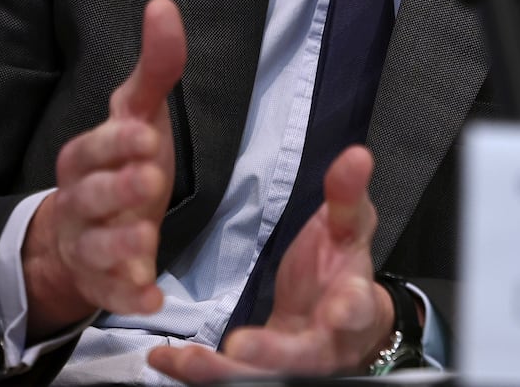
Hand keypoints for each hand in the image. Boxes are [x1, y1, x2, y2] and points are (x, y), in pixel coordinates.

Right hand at [22, 0, 185, 337]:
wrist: (87, 231)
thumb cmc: (122, 161)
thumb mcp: (140, 113)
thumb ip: (156, 66)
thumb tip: (163, 4)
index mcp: (85, 157)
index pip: (93, 147)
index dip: (115, 143)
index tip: (143, 134)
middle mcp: (81, 201)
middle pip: (91, 196)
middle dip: (117, 189)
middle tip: (148, 181)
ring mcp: (89, 245)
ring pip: (98, 247)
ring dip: (121, 244)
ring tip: (145, 240)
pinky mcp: (104, 283)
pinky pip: (113, 294)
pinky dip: (131, 297)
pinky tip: (153, 299)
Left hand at [146, 145, 396, 381]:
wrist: (341, 316)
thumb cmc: (343, 267)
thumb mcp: (350, 228)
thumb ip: (347, 197)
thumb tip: (356, 154)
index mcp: (354, 305)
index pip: (357, 309)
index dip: (350, 310)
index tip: (338, 308)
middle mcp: (324, 344)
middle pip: (302, 357)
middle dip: (272, 354)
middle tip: (240, 345)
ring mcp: (289, 364)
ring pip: (257, 376)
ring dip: (221, 370)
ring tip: (185, 358)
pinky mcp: (258, 371)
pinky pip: (225, 375)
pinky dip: (192, 371)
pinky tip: (162, 358)